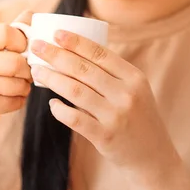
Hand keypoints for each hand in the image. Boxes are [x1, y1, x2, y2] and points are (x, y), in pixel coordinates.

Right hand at [0, 11, 33, 134]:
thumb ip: (12, 30)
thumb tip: (31, 13)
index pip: (5, 32)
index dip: (22, 41)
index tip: (22, 49)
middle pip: (15, 61)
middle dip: (27, 69)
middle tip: (26, 72)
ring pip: (17, 84)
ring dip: (24, 87)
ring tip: (19, 85)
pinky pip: (14, 101)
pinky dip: (19, 101)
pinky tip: (11, 98)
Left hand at [29, 30, 172, 171]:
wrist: (153, 155)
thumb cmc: (137, 117)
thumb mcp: (134, 91)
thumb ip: (111, 74)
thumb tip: (74, 52)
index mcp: (134, 77)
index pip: (100, 53)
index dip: (76, 42)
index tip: (56, 34)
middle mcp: (126, 94)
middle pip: (84, 69)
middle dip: (56, 55)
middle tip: (37, 47)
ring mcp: (116, 116)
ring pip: (75, 91)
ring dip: (52, 78)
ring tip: (37, 71)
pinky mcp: (105, 137)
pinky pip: (75, 118)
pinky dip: (60, 109)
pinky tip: (52, 103)